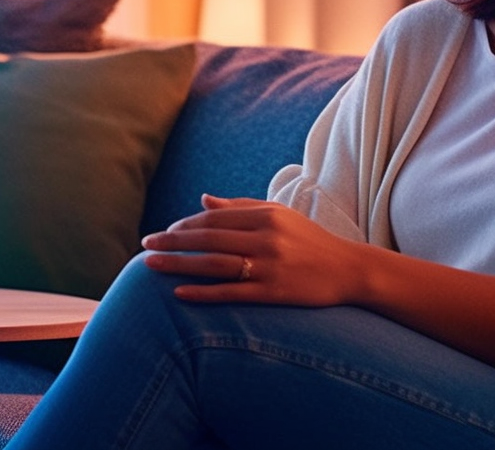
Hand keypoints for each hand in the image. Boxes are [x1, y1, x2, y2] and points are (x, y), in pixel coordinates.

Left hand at [141, 195, 366, 305]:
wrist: (348, 270)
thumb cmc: (309, 241)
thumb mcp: (278, 216)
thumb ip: (240, 207)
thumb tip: (203, 200)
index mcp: (266, 215)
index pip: (214, 218)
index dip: (185, 224)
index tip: (165, 232)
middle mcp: (266, 238)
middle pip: (208, 238)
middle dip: (172, 241)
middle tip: (145, 245)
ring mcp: (269, 266)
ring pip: (214, 263)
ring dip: (178, 264)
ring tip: (150, 266)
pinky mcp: (273, 292)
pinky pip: (231, 292)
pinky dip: (203, 292)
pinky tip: (180, 294)